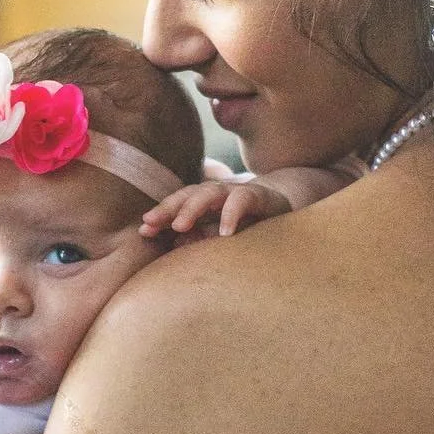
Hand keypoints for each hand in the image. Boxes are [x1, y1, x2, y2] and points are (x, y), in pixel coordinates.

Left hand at [140, 180, 291, 239]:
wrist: (290, 202)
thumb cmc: (250, 221)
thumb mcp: (221, 231)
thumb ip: (201, 235)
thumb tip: (176, 242)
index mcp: (205, 202)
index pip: (178, 204)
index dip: (160, 214)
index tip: (143, 231)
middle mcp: (217, 194)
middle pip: (188, 194)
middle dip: (168, 208)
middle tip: (150, 223)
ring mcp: (237, 192)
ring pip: (211, 193)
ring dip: (193, 208)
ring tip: (180, 226)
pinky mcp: (260, 196)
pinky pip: (243, 200)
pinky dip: (232, 214)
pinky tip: (225, 233)